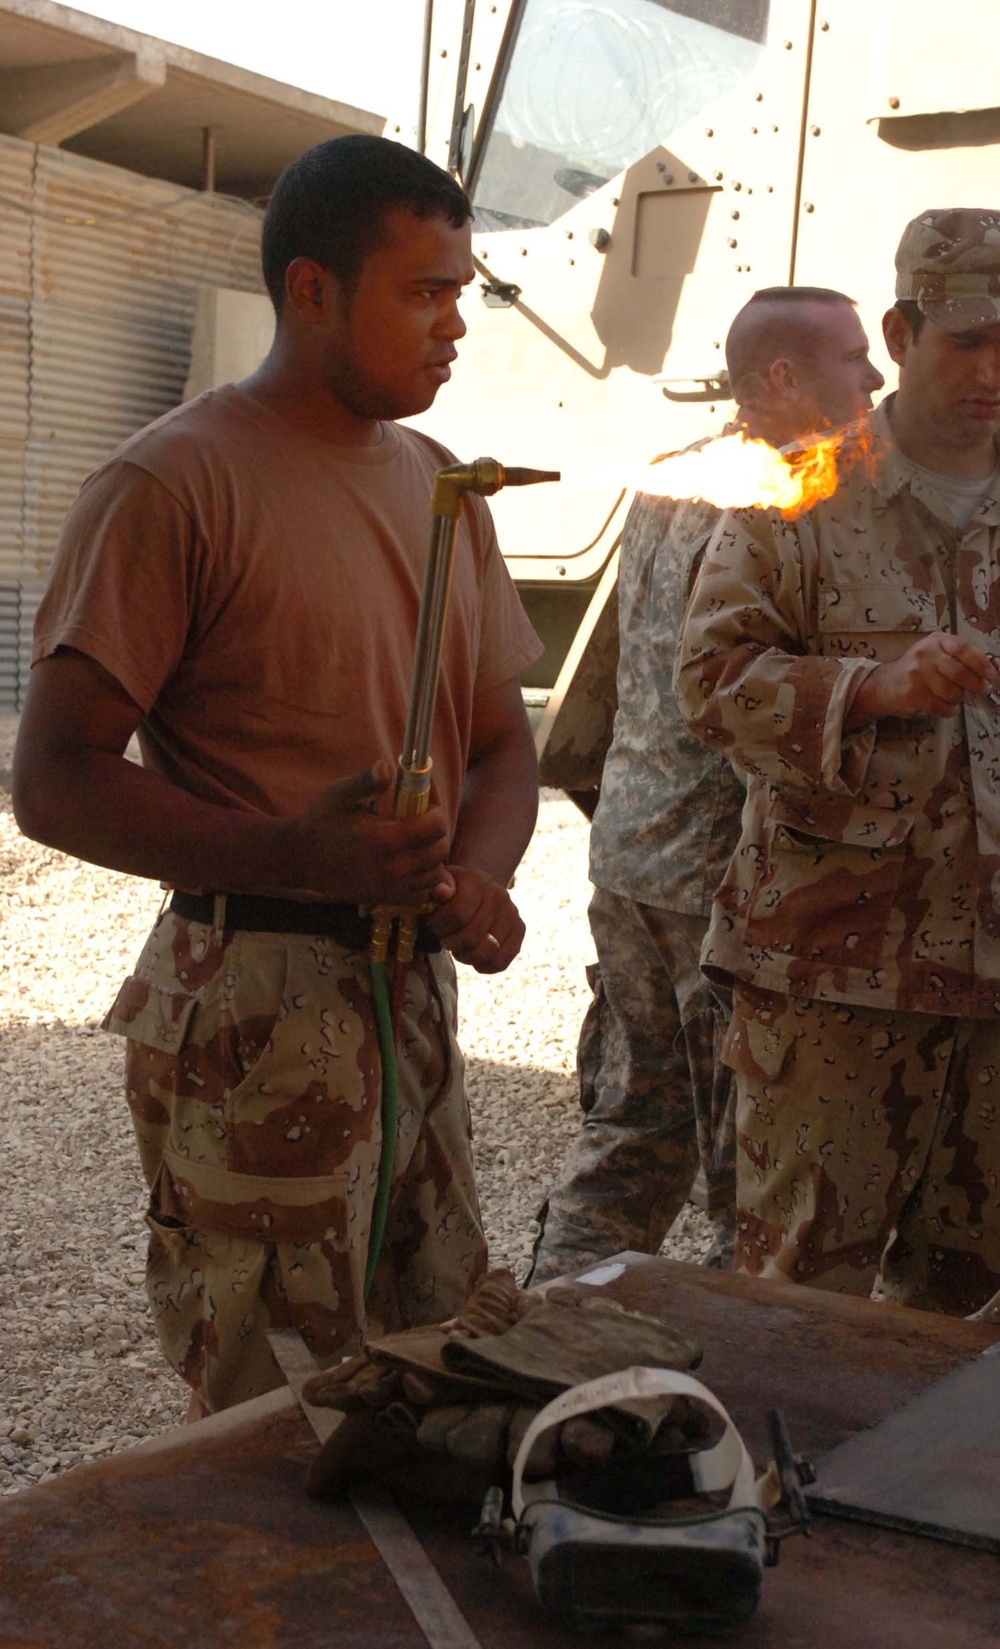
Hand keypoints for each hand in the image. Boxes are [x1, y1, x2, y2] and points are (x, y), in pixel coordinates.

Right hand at [282, 762, 450, 905]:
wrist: (302, 859)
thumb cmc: (321, 822)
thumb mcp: (339, 795)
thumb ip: (365, 782)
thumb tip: (386, 768)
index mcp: (387, 838)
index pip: (437, 827)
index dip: (435, 812)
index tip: (424, 807)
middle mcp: (394, 866)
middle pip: (440, 850)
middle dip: (436, 833)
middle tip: (420, 823)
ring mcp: (392, 887)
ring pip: (434, 873)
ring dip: (431, 857)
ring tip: (415, 844)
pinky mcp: (387, 899)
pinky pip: (421, 894)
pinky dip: (422, 881)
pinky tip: (409, 865)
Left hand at [425, 865, 524, 972]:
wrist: (476, 888)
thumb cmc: (451, 891)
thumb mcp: (438, 884)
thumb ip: (436, 886)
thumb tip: (440, 892)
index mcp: (476, 880)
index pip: (458, 913)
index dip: (439, 926)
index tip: (432, 925)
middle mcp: (498, 895)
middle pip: (472, 936)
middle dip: (451, 943)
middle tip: (445, 940)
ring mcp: (511, 912)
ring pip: (487, 951)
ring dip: (466, 956)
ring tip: (458, 949)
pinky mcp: (519, 928)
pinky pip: (502, 960)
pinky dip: (485, 966)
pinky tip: (474, 962)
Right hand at [850, 631, 999, 721]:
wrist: (885, 684)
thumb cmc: (920, 669)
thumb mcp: (940, 655)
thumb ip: (966, 658)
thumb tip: (996, 667)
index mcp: (937, 640)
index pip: (964, 649)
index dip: (982, 664)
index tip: (993, 676)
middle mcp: (925, 654)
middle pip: (960, 673)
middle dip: (976, 685)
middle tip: (982, 690)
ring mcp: (917, 674)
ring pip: (952, 692)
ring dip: (958, 699)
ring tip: (952, 697)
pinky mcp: (913, 694)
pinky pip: (941, 706)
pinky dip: (948, 710)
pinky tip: (942, 706)